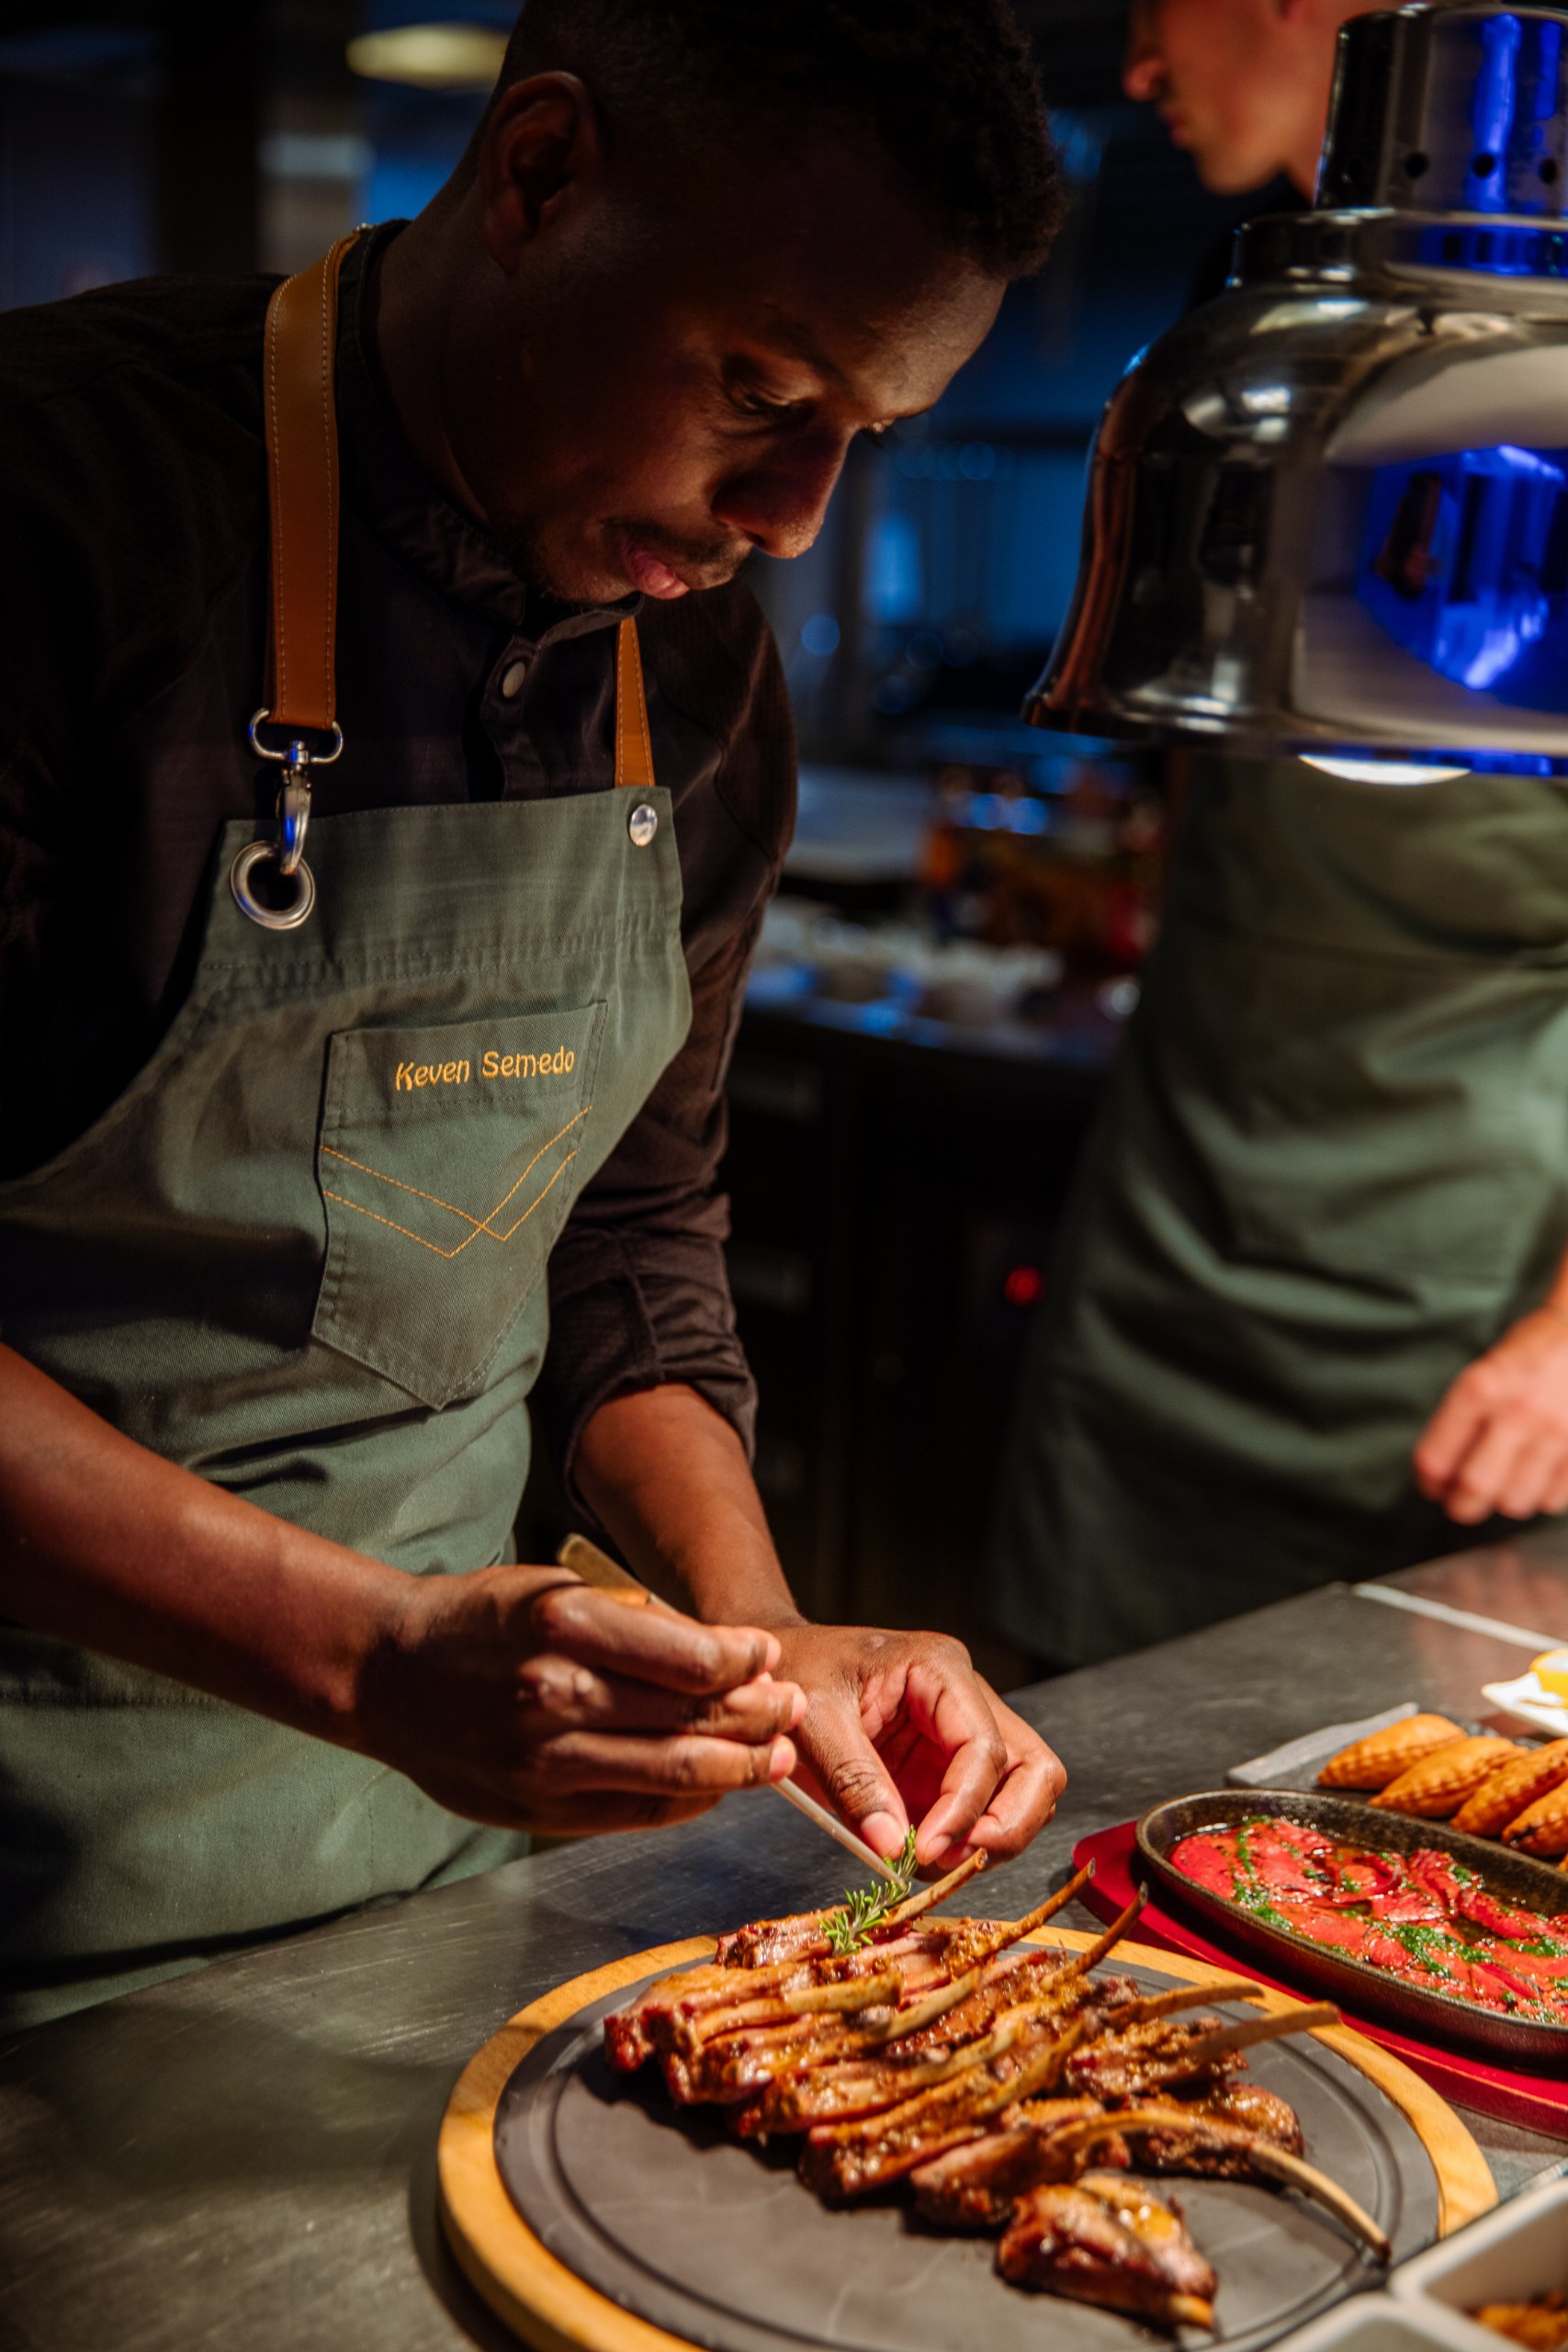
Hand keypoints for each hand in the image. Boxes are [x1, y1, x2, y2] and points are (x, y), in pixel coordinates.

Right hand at [358, 1568, 803, 1835]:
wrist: (387, 1675)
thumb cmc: (481, 1622)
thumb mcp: (557, 1589)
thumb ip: (640, 1624)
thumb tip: (730, 1656)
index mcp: (562, 1623)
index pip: (689, 1658)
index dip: (746, 1661)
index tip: (768, 1655)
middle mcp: (553, 1694)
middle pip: (690, 1721)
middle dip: (758, 1716)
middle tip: (791, 1707)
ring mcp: (543, 1762)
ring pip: (673, 1775)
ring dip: (739, 1768)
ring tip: (775, 1755)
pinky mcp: (537, 1810)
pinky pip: (638, 1812)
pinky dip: (690, 1800)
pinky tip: (717, 1784)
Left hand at [770, 1622, 1064, 1873]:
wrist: (777, 1668)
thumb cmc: (796, 1672)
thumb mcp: (811, 1719)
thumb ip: (852, 1779)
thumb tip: (890, 1846)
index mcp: (938, 1668)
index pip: (984, 1746)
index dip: (964, 1808)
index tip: (924, 1849)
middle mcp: (966, 1697)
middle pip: (1033, 1768)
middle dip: (1005, 1825)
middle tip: (953, 1860)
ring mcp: (962, 1733)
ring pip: (1024, 1792)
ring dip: (992, 1837)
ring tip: (932, 1860)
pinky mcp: (948, 1767)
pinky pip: (984, 1810)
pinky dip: (966, 1841)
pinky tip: (922, 1853)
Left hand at [1414, 1306, 1567, 1524]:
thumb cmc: (1531, 1352)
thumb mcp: (1483, 1370)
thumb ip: (1461, 1417)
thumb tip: (1442, 1471)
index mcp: (1479, 1389)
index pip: (1436, 1458)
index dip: (1428, 1482)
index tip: (1432, 1487)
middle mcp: (1516, 1413)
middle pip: (1474, 1489)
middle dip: (1461, 1505)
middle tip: (1461, 1502)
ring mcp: (1555, 1433)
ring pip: (1515, 1501)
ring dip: (1503, 1501)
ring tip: (1504, 1485)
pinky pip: (1553, 1500)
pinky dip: (1540, 1497)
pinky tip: (1537, 1479)